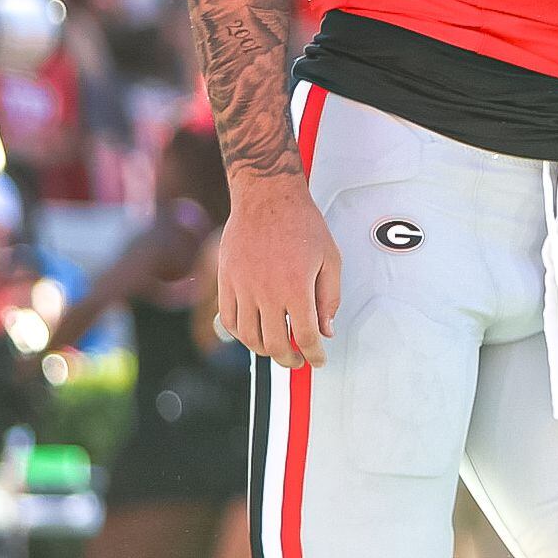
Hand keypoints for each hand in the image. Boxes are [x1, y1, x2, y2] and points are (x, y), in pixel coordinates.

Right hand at [217, 179, 340, 368]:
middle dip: (290, 359)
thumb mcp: (330, 259)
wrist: (267, 197)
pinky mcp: (227, 280)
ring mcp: (243, 287)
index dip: (314, 355)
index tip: (318, 359)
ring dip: (264, 351)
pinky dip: (240, 335)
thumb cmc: (301, 223)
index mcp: (297, 288)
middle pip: (275, 344)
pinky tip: (253, 333)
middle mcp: (268, 292)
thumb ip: (329, 298)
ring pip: (249, 337)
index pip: (305, 337)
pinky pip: (229, 319)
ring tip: (276, 348)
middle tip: (298, 359)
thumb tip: (326, 331)